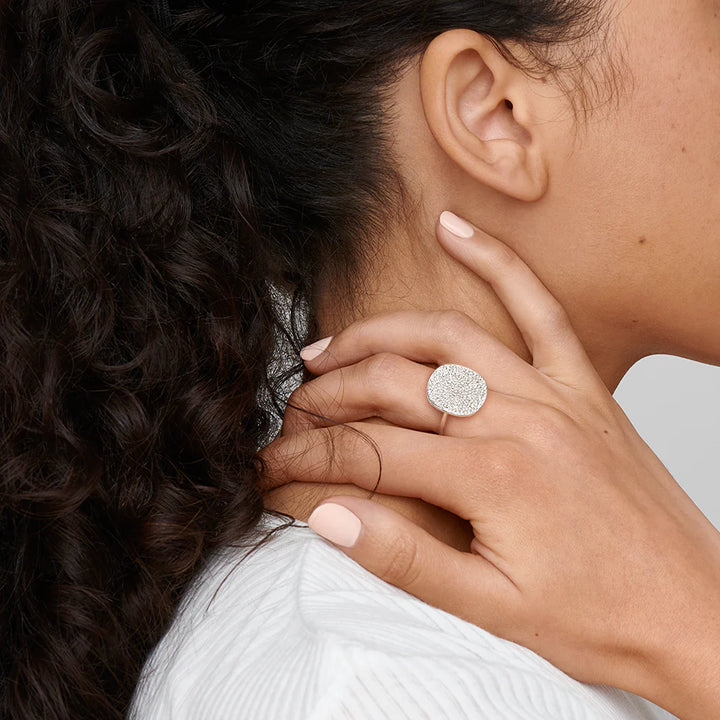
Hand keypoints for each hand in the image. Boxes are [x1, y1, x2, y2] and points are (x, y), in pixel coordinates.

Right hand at [259, 212, 719, 718]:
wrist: (692, 613)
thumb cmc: (601, 619)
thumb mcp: (491, 610)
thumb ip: (404, 557)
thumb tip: (328, 514)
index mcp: (492, 478)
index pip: (369, 452)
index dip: (308, 457)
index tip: (270, 462)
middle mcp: (519, 420)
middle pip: (395, 385)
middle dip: (329, 396)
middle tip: (292, 409)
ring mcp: (553, 394)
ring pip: (446, 337)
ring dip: (380, 334)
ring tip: (331, 348)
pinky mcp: (582, 387)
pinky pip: (538, 308)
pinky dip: (497, 262)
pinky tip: (455, 230)